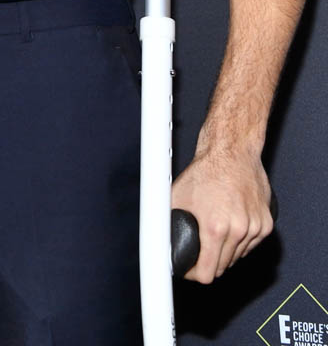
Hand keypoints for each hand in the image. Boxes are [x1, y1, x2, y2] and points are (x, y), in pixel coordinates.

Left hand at [171, 147, 273, 282]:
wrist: (231, 151)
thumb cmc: (206, 170)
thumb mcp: (177, 197)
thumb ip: (168, 223)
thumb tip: (158, 240)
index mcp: (215, 227)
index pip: (207, 273)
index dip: (194, 274)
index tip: (189, 269)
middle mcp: (238, 230)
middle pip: (222, 267)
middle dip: (208, 261)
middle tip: (199, 248)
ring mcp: (254, 227)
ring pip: (237, 257)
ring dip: (225, 251)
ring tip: (215, 230)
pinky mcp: (266, 223)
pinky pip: (250, 245)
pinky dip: (240, 241)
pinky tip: (230, 225)